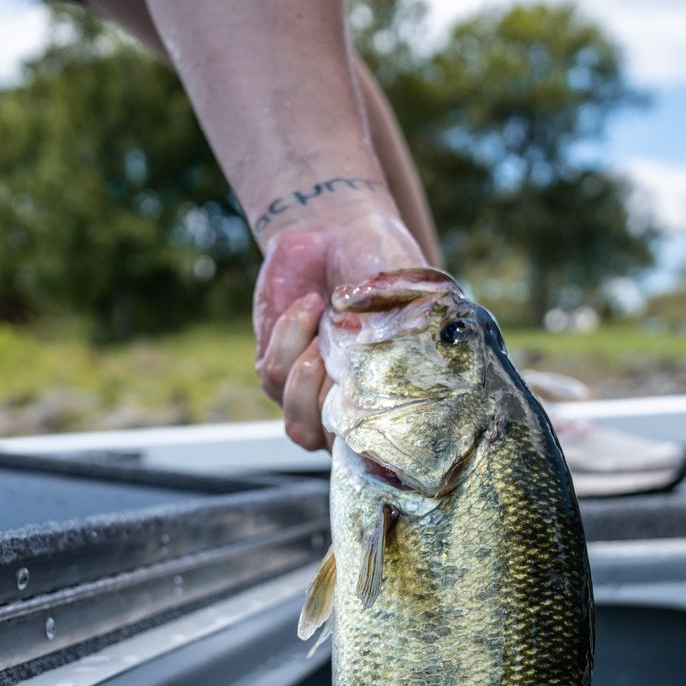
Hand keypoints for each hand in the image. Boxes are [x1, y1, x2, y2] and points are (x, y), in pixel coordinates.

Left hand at [254, 207, 424, 449]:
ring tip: (329, 321)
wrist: (335, 230)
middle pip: (334, 446)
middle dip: (338, 399)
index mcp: (389, 399)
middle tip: (349, 348)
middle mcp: (346, 407)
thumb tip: (400, 369)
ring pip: (299, 423)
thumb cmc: (382, 265)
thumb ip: (412, 336)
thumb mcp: (408, 297)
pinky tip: (312, 305)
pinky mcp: (274, 367)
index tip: (374, 416)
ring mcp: (307, 392)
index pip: (381, 454)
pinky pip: (275, 375)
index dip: (375, 449)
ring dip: (309, 372)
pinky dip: (292, 336)